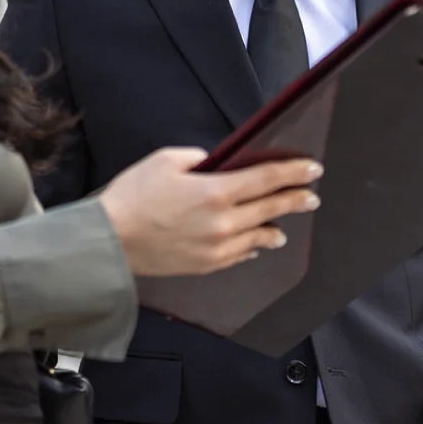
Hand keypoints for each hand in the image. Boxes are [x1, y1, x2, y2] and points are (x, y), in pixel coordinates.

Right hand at [97, 149, 321, 277]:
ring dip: (275, 228)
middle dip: (295, 200)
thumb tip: (214, 164)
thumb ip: (198, 158)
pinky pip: (239, 256)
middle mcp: (224, 223)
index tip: (312, 169)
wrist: (109, 240)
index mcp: (216, 191)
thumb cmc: (133, 197)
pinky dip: (251, 248)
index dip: (293, 172)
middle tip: (312, 196)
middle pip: (271, 208)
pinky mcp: (206, 265)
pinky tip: (255, 245)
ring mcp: (217, 248)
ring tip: (284, 226)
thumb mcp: (165, 160)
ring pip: (259, 237)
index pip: (267, 179)